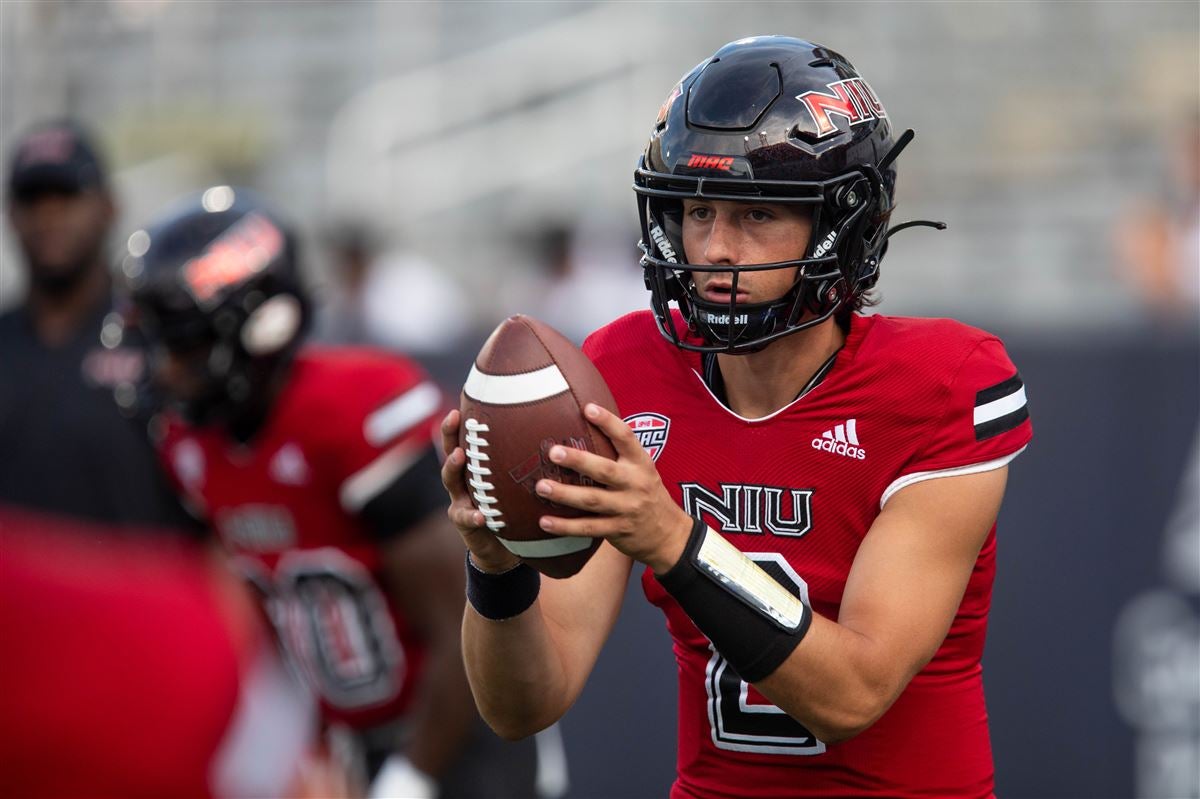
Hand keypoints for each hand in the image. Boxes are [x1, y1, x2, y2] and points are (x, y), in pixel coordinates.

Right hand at [439, 409, 520, 572]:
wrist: (502, 548)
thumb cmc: (516, 509)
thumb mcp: (520, 485)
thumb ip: (529, 465)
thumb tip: (561, 433)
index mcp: (478, 468)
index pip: (467, 439)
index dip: (464, 421)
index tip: (464, 403)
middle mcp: (464, 480)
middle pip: (452, 451)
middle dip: (450, 434)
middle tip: (454, 418)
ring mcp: (460, 500)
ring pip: (451, 480)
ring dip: (454, 467)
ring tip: (460, 456)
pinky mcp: (465, 522)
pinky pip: (466, 516)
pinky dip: (472, 514)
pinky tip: (480, 514)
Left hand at [534, 403, 692, 572]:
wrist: (668, 534)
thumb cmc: (646, 493)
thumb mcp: (641, 469)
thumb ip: (619, 453)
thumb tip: (584, 424)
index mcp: (640, 463)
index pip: (626, 438)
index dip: (608, 422)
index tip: (588, 408)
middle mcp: (635, 484)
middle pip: (605, 470)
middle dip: (578, 461)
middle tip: (553, 452)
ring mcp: (626, 508)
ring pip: (592, 500)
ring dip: (565, 494)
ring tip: (542, 486)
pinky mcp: (617, 530)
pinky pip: (588, 528)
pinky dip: (566, 526)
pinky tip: (545, 521)